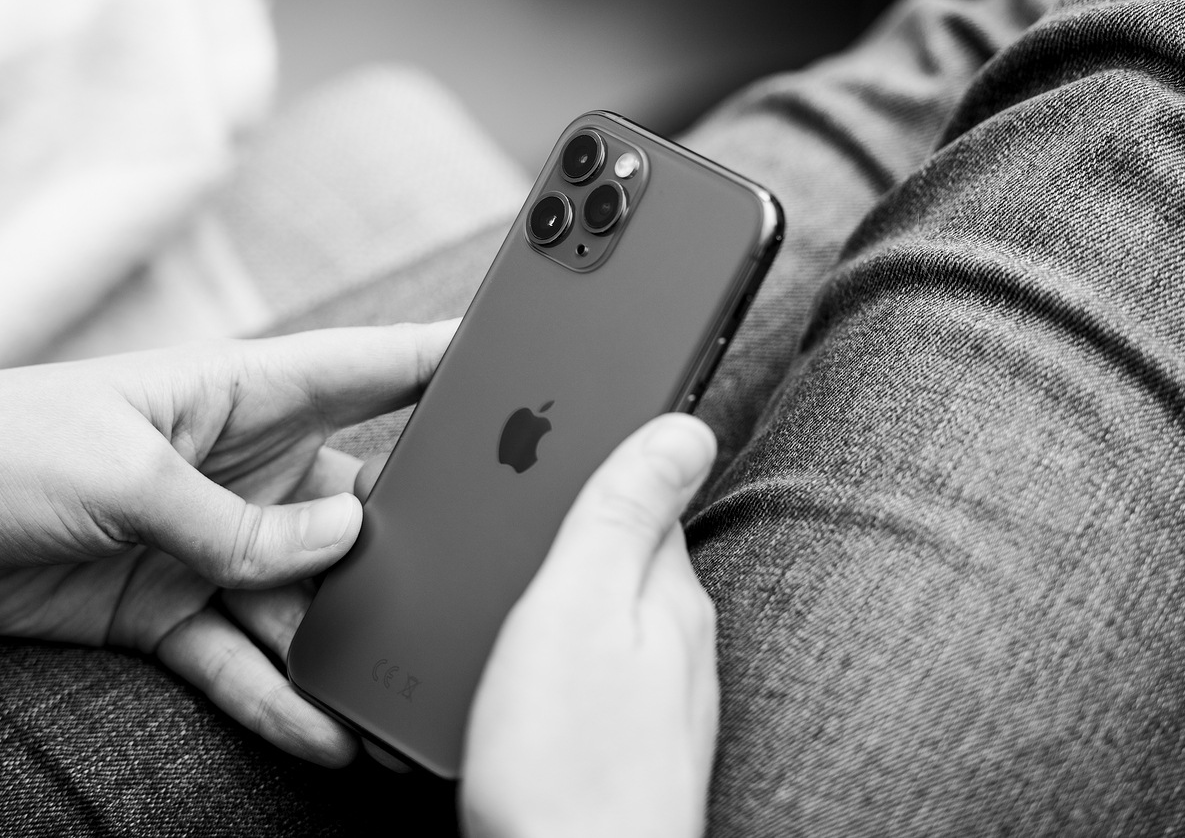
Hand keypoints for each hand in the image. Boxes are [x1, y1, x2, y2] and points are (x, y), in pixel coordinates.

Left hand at [0, 322, 453, 765]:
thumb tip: (338, 543)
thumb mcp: (126, 475)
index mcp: (239, 394)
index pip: (369, 368)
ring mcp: (207, 540)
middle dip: (412, 542)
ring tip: (400, 694)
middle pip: (355, 501)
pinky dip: (278, 698)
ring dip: (347, 643)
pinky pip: (241, 657)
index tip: (525, 372)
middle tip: (478, 585)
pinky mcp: (167, 607)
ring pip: (306, 595)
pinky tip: (324, 734)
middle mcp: (238, 465)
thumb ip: (234, 522)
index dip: (445, 363)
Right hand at [460, 414, 719, 837]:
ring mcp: (651, 699)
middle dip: (564, 533)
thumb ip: (623, 511)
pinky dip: (546, 659)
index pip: (644, 490)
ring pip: (599, 617)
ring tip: (496, 598)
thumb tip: (688, 422)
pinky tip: (510, 673)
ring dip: (552, 598)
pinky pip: (583, 674)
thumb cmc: (568, 761)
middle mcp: (676, 642)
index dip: (589, 458)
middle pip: (619, 553)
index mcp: (669, 592)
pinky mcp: (616, 745)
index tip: (537, 445)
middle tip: (498, 524)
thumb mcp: (579, 606)